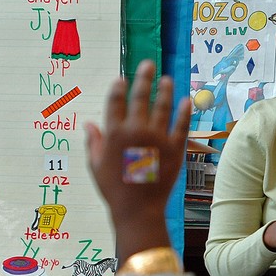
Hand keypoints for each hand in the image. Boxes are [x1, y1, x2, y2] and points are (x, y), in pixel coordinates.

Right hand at [85, 60, 190, 257]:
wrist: (138, 210)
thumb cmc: (114, 190)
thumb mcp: (96, 166)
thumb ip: (94, 142)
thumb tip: (88, 123)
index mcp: (114, 133)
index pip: (115, 101)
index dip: (118, 87)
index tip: (121, 78)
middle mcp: (136, 131)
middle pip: (140, 97)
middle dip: (144, 78)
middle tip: (148, 65)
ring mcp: (157, 138)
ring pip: (163, 106)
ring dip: (165, 90)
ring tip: (167, 79)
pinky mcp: (175, 149)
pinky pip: (181, 125)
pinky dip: (184, 112)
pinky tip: (186, 100)